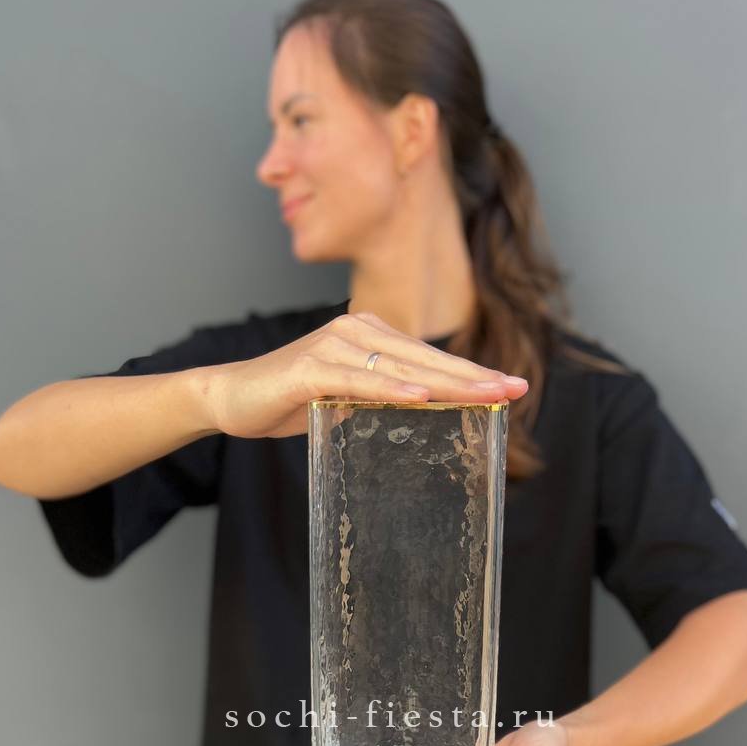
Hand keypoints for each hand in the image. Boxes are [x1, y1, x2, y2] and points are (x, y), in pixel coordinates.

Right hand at [198, 310, 528, 438]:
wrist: (230, 399)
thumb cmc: (288, 401)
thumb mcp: (347, 400)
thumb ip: (381, 400)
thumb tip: (425, 413)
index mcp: (370, 337)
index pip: (431, 358)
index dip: (472, 372)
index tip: (512, 387)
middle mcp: (357, 331)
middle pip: (426, 359)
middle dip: (474, 375)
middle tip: (515, 388)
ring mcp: (333, 346)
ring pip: (401, 367)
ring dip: (446, 382)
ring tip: (485, 394)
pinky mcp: (310, 368)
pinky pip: (359, 380)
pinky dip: (391, 389)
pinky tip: (421, 397)